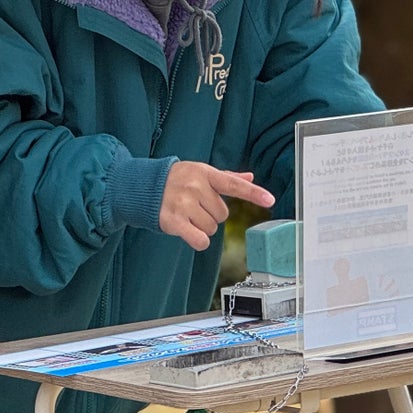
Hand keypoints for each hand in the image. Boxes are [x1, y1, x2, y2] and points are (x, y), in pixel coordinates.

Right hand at [159, 163, 274, 251]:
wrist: (142, 187)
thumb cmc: (176, 180)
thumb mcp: (199, 172)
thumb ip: (226, 177)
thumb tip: (249, 178)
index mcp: (205, 174)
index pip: (233, 185)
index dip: (253, 194)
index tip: (270, 200)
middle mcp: (195, 187)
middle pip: (222, 214)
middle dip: (210, 214)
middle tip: (194, 206)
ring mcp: (184, 204)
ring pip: (211, 228)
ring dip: (201, 226)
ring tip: (186, 214)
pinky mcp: (174, 221)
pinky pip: (200, 240)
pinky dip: (197, 240)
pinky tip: (186, 231)